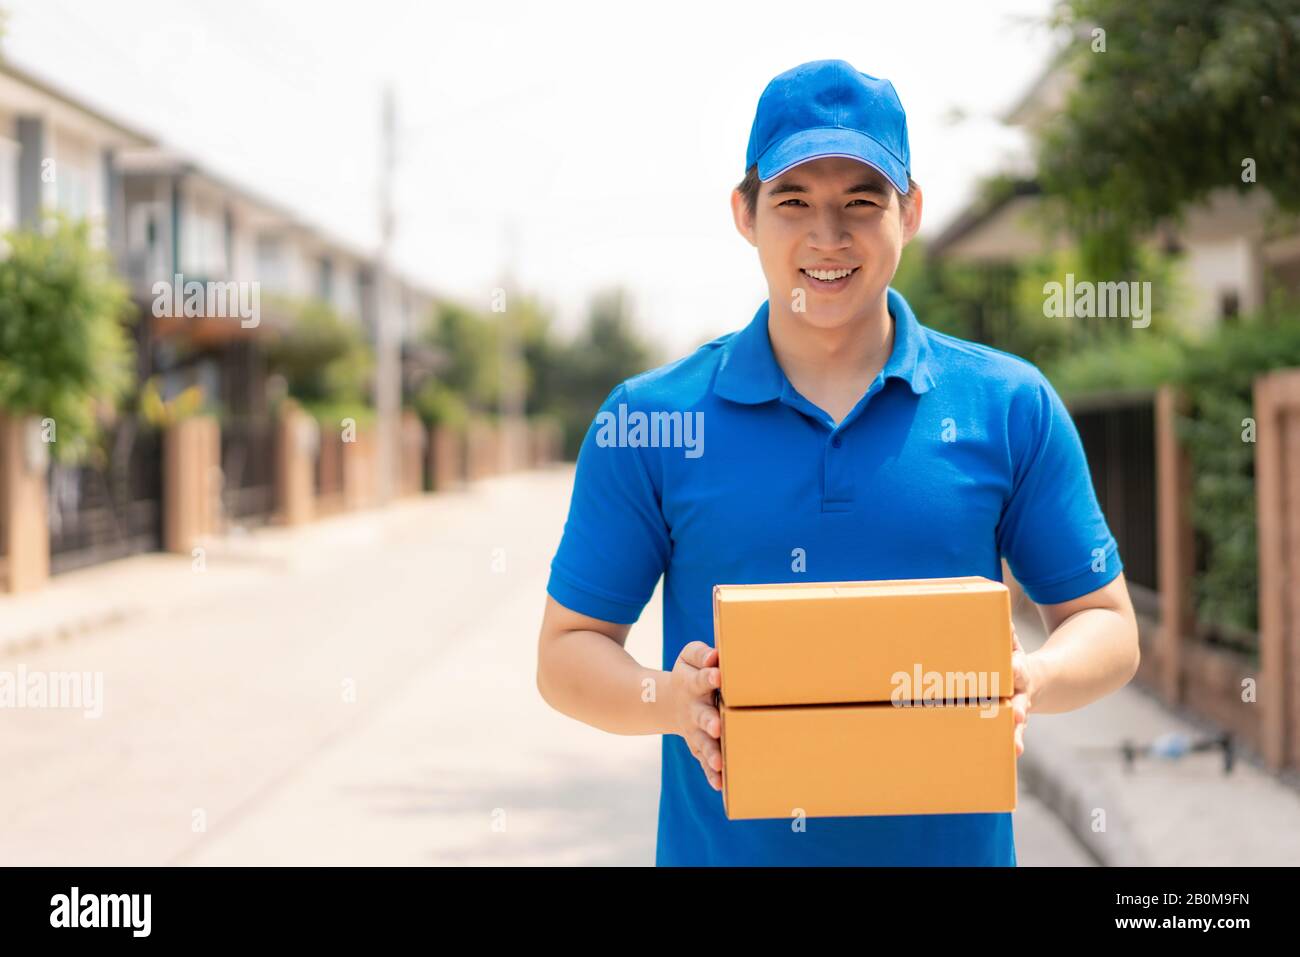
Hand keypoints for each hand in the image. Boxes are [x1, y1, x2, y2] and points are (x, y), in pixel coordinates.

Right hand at [668, 641, 722, 789]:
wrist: (666, 702)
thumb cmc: (689, 674)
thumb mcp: (689, 657)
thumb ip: (702, 654)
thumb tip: (716, 656)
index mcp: (693, 684)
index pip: (701, 679)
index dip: (708, 677)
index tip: (718, 675)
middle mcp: (694, 709)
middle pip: (702, 715)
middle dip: (709, 721)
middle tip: (717, 727)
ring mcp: (694, 730)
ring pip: (703, 743)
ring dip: (710, 753)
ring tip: (720, 763)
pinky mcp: (698, 746)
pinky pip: (703, 761)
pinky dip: (710, 773)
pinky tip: (720, 784)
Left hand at [1010, 624, 1036, 756]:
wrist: (1041, 682)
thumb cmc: (1013, 660)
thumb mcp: (1011, 644)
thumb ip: (1005, 633)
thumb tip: (997, 604)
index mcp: (1018, 671)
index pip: (1017, 669)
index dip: (1015, 668)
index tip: (1012, 667)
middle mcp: (1020, 693)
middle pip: (1021, 701)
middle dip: (1019, 708)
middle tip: (1018, 715)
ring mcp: (1018, 710)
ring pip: (1018, 724)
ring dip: (1017, 734)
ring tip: (1016, 747)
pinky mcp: (1013, 724)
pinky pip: (1012, 736)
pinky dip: (1013, 745)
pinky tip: (1011, 755)